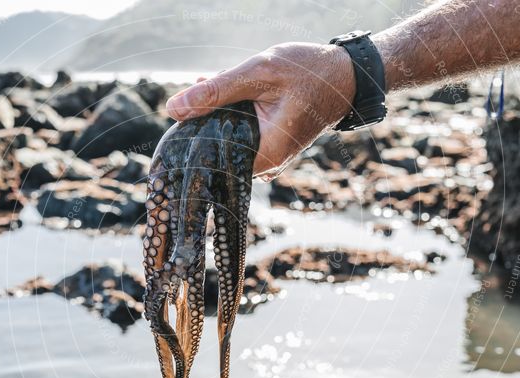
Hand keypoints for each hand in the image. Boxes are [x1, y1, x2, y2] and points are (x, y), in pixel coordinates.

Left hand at [165, 43, 355, 178]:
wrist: (346, 74)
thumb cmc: (308, 72)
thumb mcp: (258, 73)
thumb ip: (215, 91)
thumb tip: (173, 108)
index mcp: (265, 153)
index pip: (212, 158)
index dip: (192, 135)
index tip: (180, 112)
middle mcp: (267, 163)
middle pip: (217, 148)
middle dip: (205, 118)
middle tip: (203, 86)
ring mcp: (269, 157)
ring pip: (227, 138)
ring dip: (218, 111)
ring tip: (220, 80)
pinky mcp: (270, 145)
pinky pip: (240, 133)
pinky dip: (231, 112)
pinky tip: (232, 89)